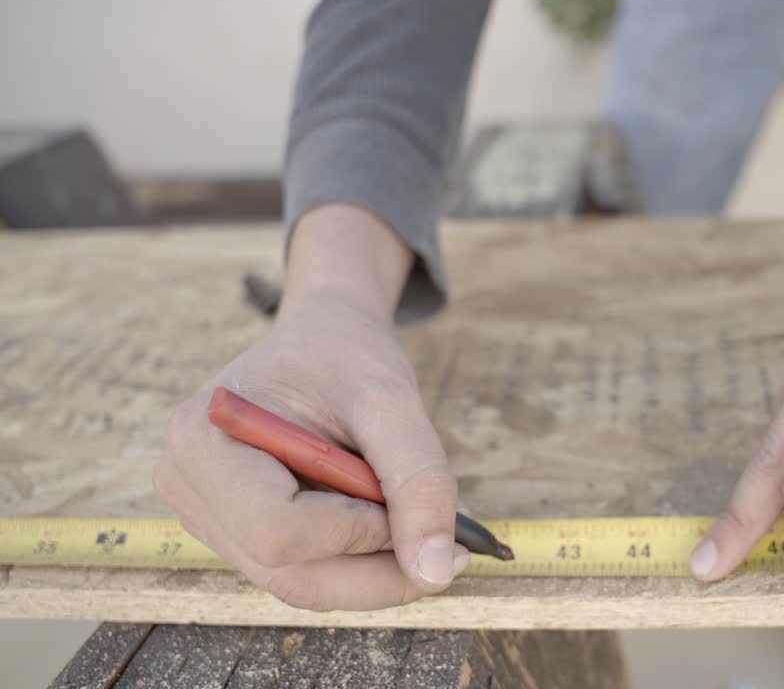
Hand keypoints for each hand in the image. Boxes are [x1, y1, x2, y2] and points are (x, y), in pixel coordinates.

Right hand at [154, 205, 462, 609]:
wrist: (321, 338)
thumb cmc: (345, 356)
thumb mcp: (390, 400)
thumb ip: (418, 480)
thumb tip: (436, 572)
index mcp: (204, 440)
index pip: (276, 529)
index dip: (354, 533)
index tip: (406, 504)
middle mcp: (190, 488)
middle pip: (289, 573)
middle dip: (377, 570)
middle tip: (453, 549)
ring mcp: (210, 518)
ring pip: (302, 585)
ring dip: (376, 573)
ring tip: (431, 532)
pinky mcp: (239, 536)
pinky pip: (306, 575)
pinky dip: (361, 566)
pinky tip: (396, 530)